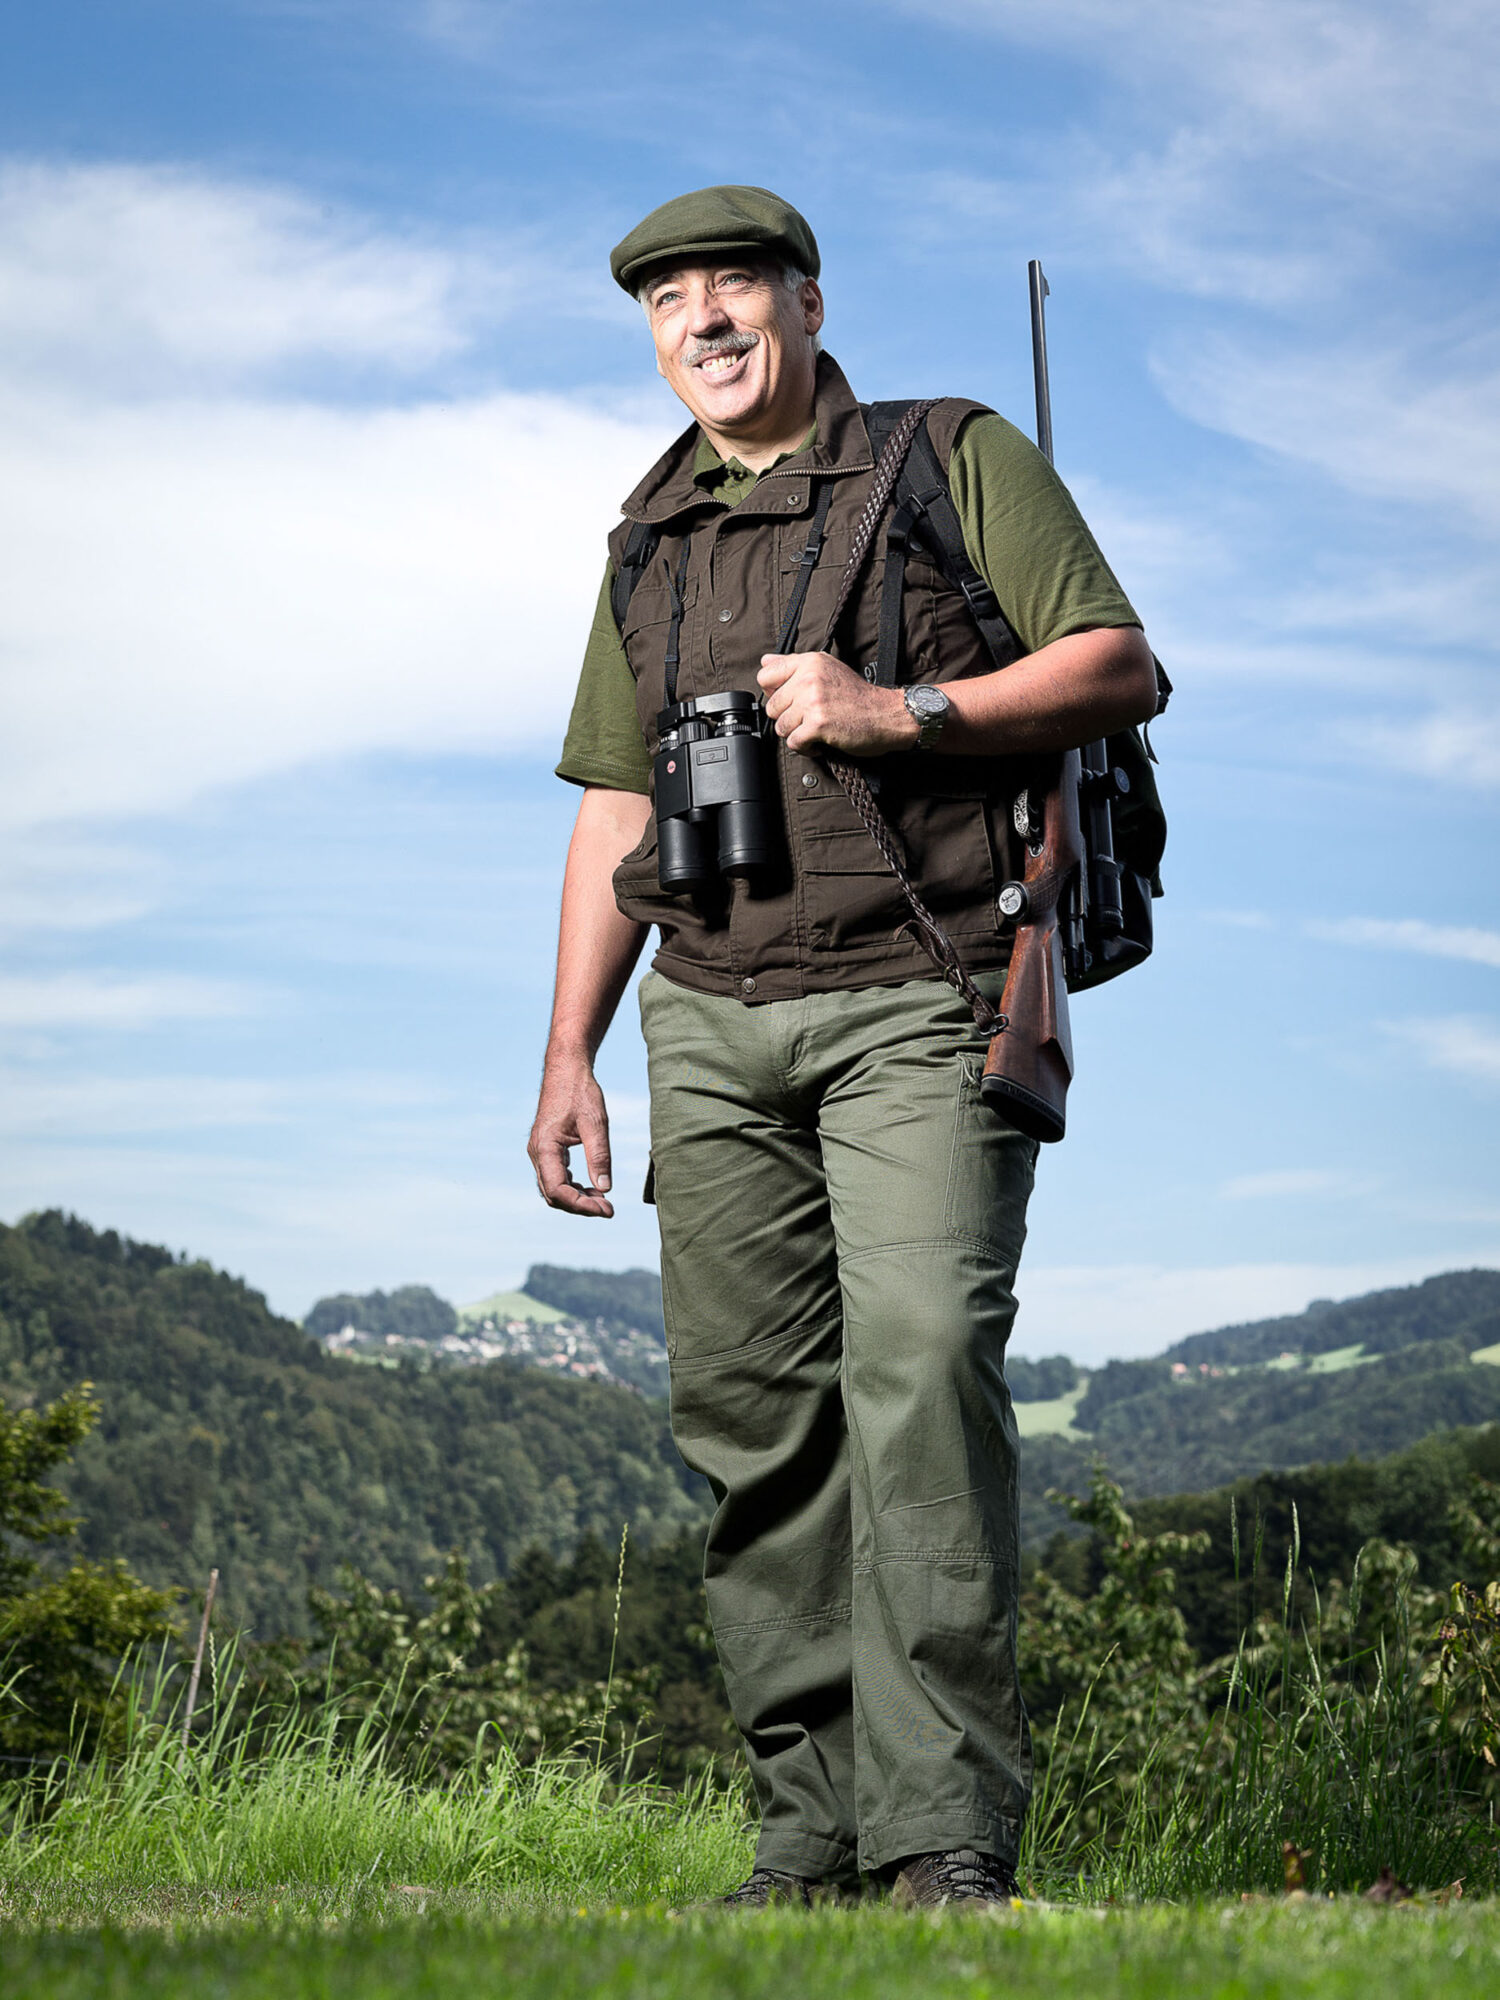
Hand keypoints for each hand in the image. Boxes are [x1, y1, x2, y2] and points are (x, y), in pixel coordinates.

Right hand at [528, 1051, 615, 1217]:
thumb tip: (605, 1188)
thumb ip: (599, 1156)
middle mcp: (537, 1153)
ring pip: (553, 1189)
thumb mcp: (596, 1122)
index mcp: (545, 1147)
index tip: (607, 1209)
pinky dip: (573, 1187)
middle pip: (553, 1195)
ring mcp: (539, 1152)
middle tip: (609, 1209)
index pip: (558, 1190)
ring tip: (603, 1199)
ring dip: (576, 1198)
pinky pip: (555, 1177)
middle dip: (580, 1206)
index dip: (582, 1205)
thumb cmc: (580, 1092)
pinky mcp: (546, 1149)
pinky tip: (593, 1187)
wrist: (566, 1070)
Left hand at [757, 651, 916, 755]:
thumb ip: (793, 665)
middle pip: (772, 706)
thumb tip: (765, 661)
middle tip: (810, 718)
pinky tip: (820, 742)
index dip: (774, 693)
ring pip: (781, 727)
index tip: (790, 700)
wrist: (887, 715)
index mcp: (809, 662)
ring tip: (816, 730)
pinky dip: (806, 748)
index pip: (765, 675)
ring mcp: (812, 701)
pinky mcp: (817, 724)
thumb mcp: (827, 669)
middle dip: (789, 718)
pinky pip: (793, 743)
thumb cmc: (859, 697)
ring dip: (798, 734)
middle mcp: (809, 678)